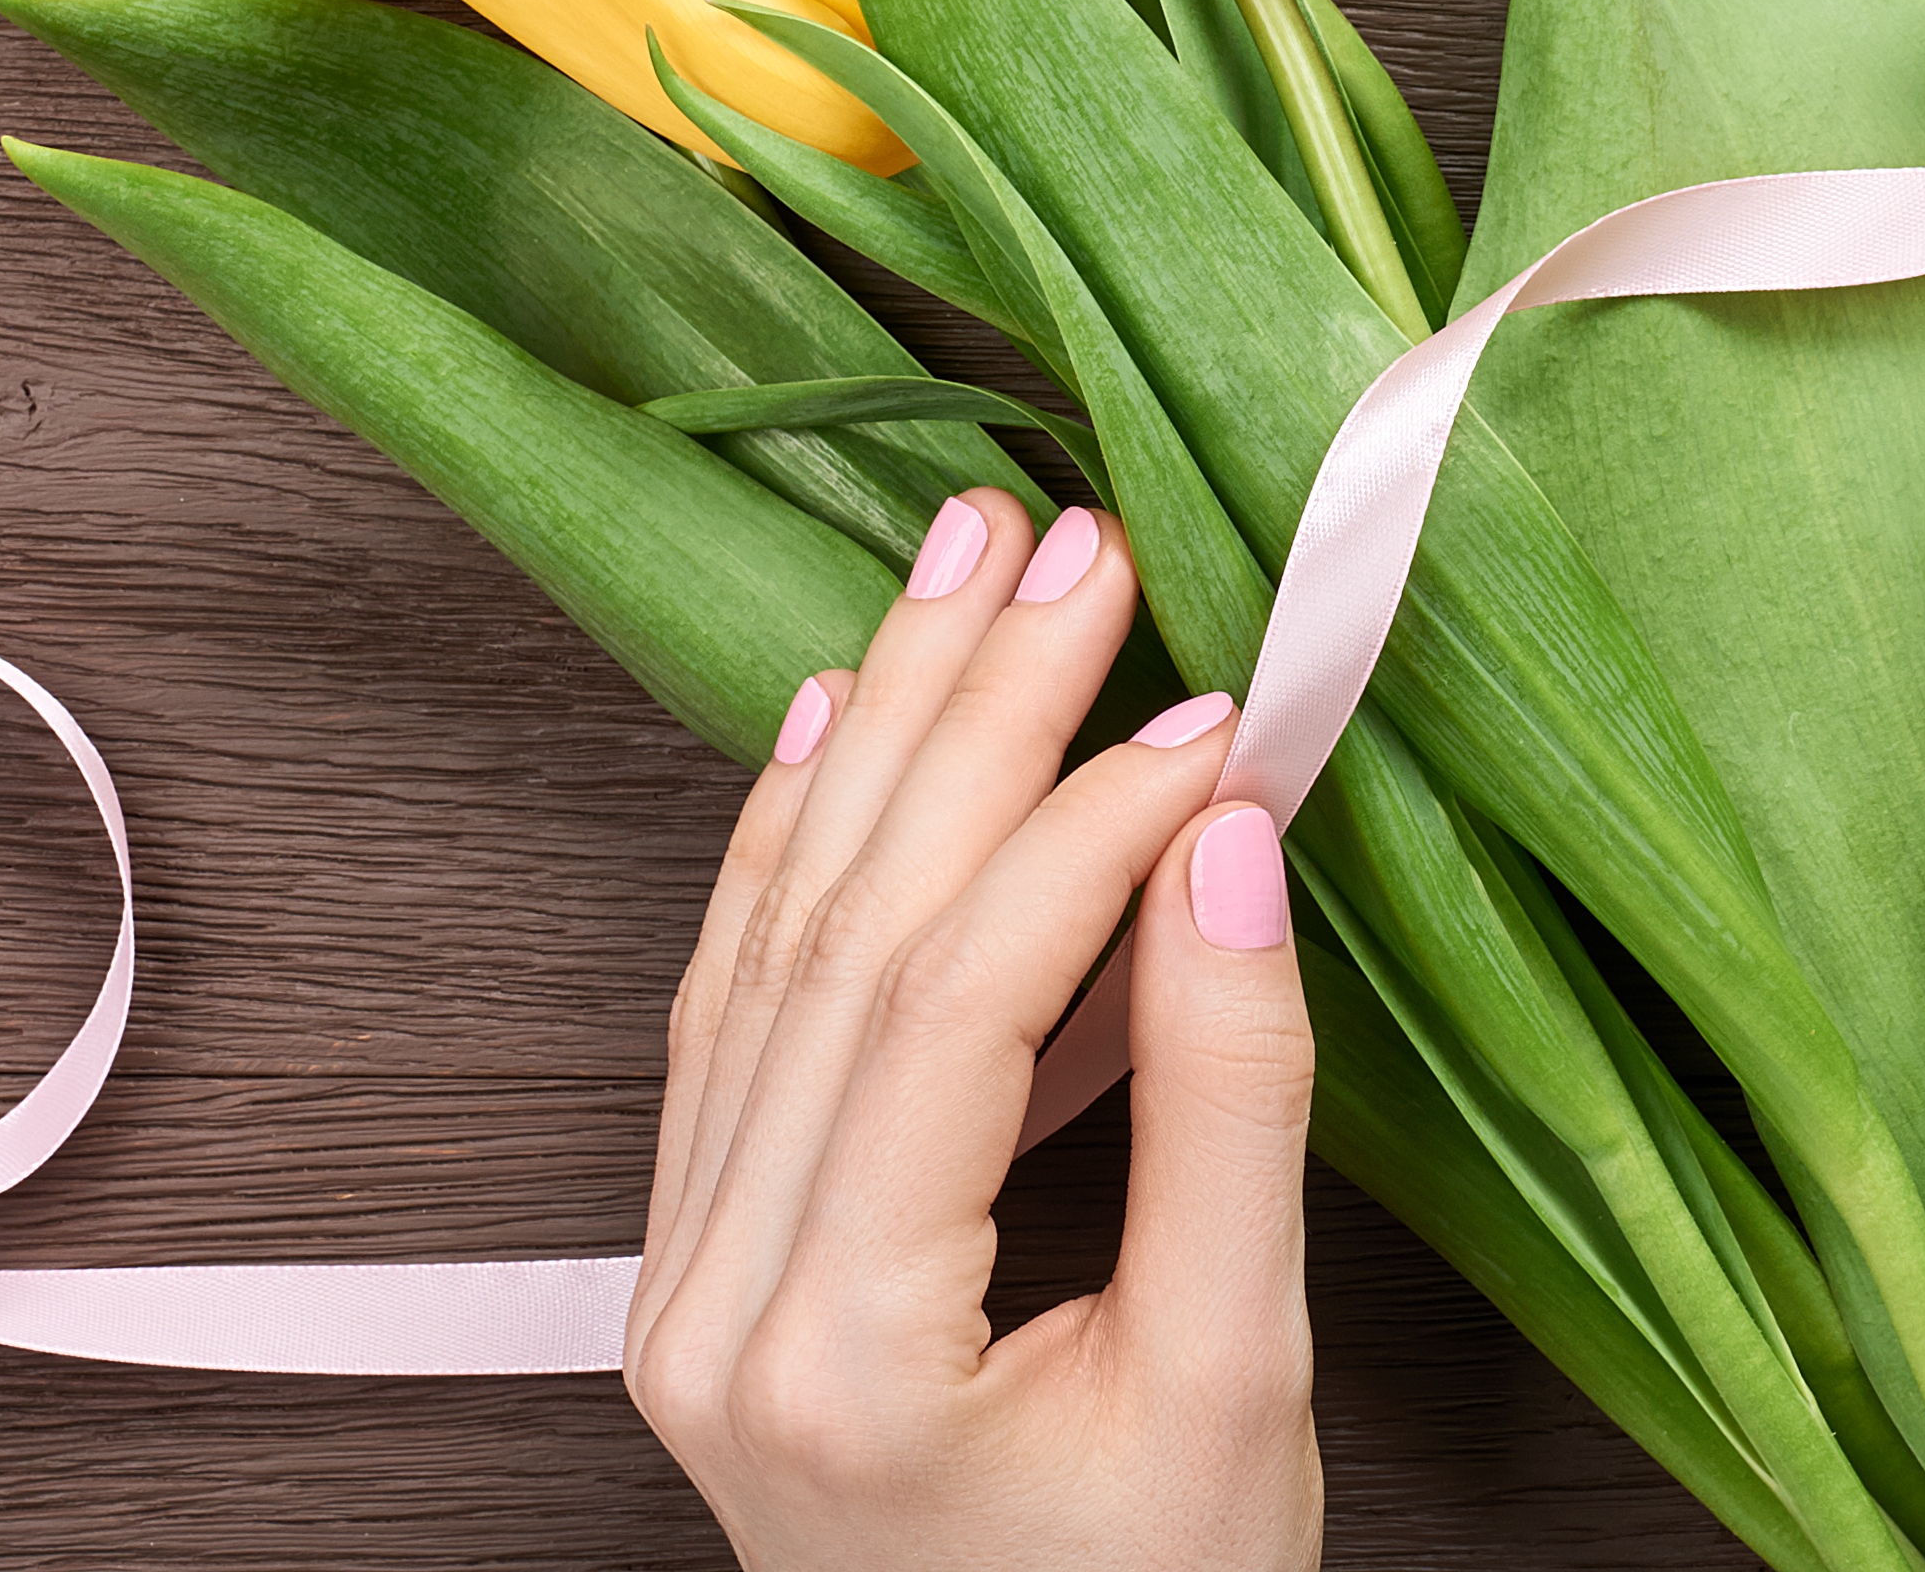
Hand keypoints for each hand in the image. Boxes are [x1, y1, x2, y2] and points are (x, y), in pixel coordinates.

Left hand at [624, 487, 1321, 1571]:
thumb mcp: (1235, 1381)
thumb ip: (1230, 1111)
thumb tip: (1229, 854)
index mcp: (837, 1352)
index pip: (952, 1005)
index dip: (1086, 830)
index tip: (1214, 714)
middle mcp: (717, 1309)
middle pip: (841, 935)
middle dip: (969, 714)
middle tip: (1073, 544)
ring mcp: (689, 1287)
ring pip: (772, 945)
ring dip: (882, 738)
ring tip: (970, 568)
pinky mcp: (711, 1266)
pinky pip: (737, 1013)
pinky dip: (800, 852)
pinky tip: (850, 722)